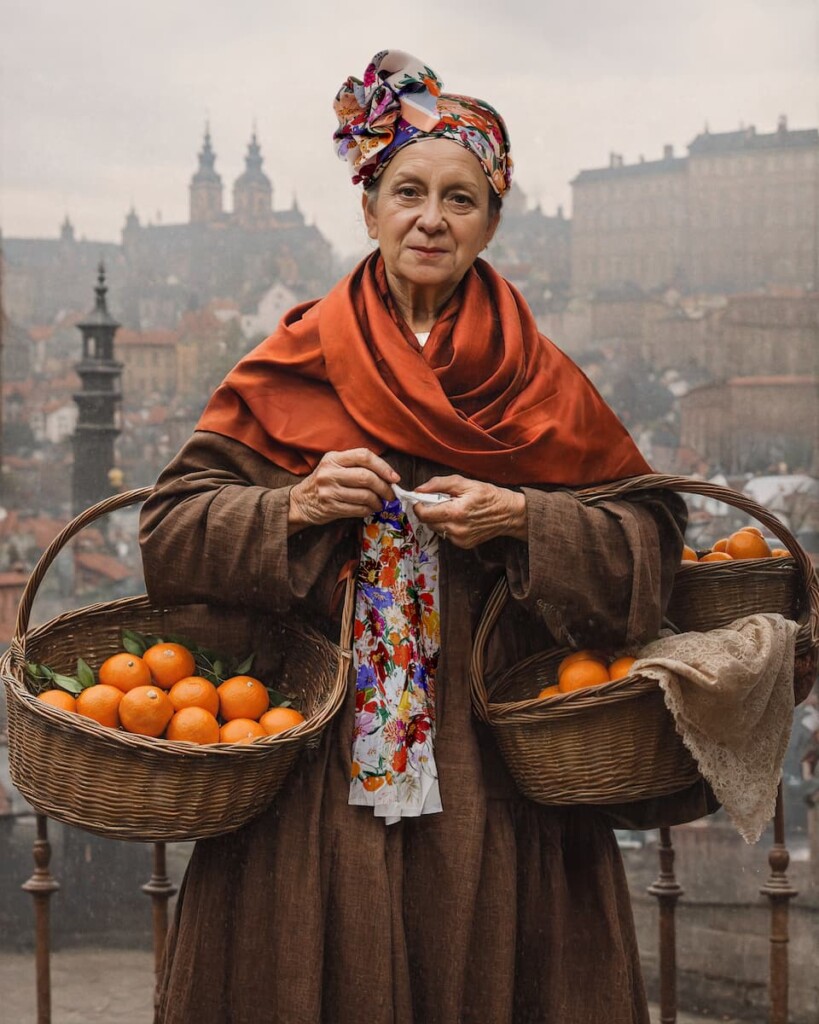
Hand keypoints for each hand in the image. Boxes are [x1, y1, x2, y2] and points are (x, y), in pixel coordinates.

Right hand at [288, 449, 398, 532]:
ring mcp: (329, 490)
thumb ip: (356, 465)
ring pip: (364, 495)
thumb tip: (388, 475)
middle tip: (391, 494)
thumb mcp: (335, 466)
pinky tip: (370, 508)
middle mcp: (330, 472)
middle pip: (366, 477)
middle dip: (384, 487)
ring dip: (378, 501)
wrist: (300, 501)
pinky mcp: (330, 507)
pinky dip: (369, 510)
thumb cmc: (325, 482)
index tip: (394, 477)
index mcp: (334, 458)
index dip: (383, 466)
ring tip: (380, 503)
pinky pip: (358, 509)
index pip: (364, 456)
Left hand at [412, 475, 527, 548]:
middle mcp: (456, 529)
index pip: (423, 514)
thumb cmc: (488, 495)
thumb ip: (438, 484)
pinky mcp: (464, 544)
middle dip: (429, 511)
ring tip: (452, 509)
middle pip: (428, 522)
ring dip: (438, 519)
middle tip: (440, 501)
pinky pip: (446, 535)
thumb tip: (419, 489)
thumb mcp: (464, 483)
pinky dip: (448, 526)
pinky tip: (459, 518)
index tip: (420, 499)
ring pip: (436, 529)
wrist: (509, 513)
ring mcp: (460, 539)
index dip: (418, 506)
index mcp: (455, 512)